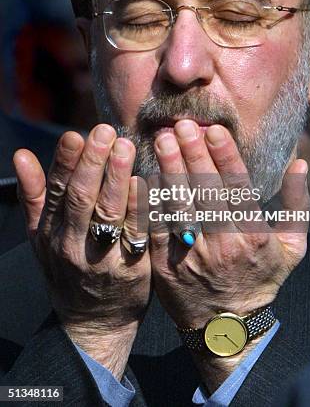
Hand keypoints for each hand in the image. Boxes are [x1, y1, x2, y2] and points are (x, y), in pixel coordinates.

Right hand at [14, 124, 150, 377]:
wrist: (95, 321)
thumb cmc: (68, 268)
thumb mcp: (41, 236)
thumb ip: (35, 194)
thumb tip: (21, 155)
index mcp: (51, 232)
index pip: (57, 191)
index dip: (65, 162)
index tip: (75, 134)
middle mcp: (74, 244)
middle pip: (83, 198)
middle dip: (94, 162)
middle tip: (105, 131)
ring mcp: (104, 258)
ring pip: (110, 213)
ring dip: (118, 177)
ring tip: (126, 146)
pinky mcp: (134, 268)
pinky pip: (138, 233)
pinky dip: (140, 207)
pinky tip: (145, 181)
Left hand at [150, 119, 308, 328]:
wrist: (228, 327)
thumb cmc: (262, 279)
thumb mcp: (292, 247)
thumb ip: (297, 205)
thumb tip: (299, 165)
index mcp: (253, 236)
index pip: (237, 188)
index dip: (225, 156)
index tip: (214, 129)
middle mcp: (223, 244)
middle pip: (205, 191)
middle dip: (192, 154)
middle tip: (180, 125)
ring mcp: (192, 256)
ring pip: (179, 205)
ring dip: (169, 170)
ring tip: (160, 141)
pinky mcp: (166, 265)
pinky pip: (156, 228)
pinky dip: (150, 202)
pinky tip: (144, 176)